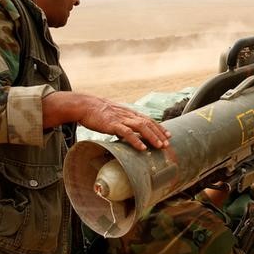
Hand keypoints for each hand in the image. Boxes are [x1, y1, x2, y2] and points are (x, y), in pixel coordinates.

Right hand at [42, 92, 170, 149]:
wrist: (85, 105)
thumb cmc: (99, 113)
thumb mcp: (115, 117)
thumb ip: (123, 125)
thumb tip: (128, 135)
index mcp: (130, 113)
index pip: (148, 120)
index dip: (159, 128)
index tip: (168, 135)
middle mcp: (128, 114)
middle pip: (148, 123)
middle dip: (159, 133)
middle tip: (168, 144)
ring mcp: (121, 119)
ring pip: (141, 127)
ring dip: (152, 137)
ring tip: (160, 146)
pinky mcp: (113, 124)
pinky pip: (127, 133)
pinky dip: (136, 140)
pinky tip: (142, 148)